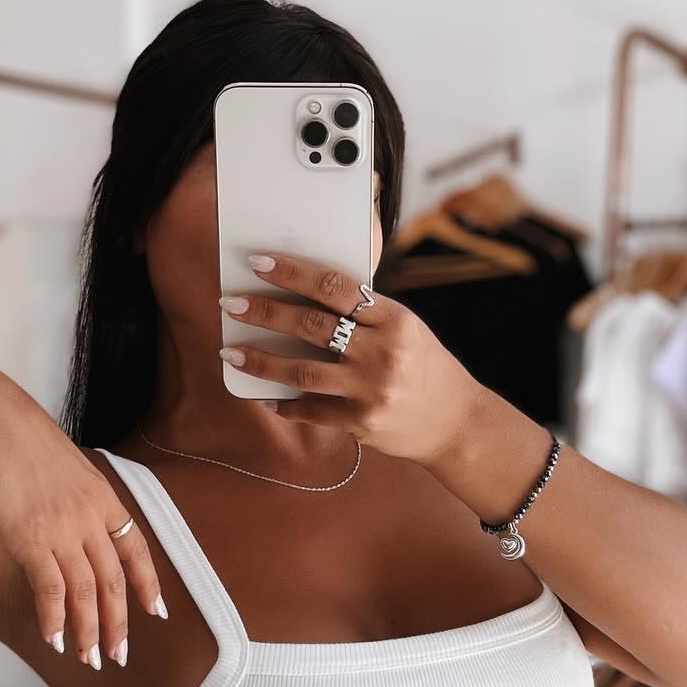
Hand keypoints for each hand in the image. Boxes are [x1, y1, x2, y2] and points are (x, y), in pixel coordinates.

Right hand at [0, 370, 165, 667]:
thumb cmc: (9, 434)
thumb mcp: (56, 464)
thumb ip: (67, 498)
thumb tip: (60, 524)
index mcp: (101, 494)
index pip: (136, 547)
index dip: (148, 583)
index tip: (157, 611)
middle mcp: (90, 515)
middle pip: (114, 579)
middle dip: (118, 622)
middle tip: (119, 654)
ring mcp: (64, 528)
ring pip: (87, 592)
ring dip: (88, 631)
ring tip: (89, 659)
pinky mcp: (32, 539)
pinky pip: (51, 590)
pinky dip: (55, 619)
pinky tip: (54, 639)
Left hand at [217, 252, 482, 466]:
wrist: (456, 421)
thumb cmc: (424, 366)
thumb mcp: (405, 329)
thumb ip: (365, 314)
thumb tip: (306, 294)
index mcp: (394, 319)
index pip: (335, 288)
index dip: (293, 273)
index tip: (259, 263)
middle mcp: (383, 353)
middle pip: (311, 326)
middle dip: (265, 312)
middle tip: (230, 304)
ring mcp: (371, 390)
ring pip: (303, 372)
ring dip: (260, 362)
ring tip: (230, 353)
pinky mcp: (362, 423)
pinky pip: (313, 411)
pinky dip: (286, 404)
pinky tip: (266, 397)